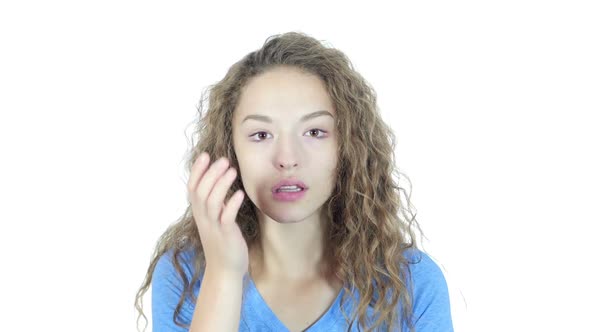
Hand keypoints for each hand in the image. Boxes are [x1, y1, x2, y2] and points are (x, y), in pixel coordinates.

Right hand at [188, 152, 248, 277]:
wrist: (225, 270)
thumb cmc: (223, 243)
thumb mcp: (216, 219)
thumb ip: (216, 202)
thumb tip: (220, 181)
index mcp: (200, 213)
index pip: (192, 188)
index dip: (197, 171)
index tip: (205, 155)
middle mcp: (203, 218)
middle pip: (201, 191)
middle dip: (210, 173)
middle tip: (223, 159)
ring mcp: (213, 227)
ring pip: (211, 201)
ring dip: (221, 184)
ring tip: (232, 170)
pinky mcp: (226, 235)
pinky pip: (226, 217)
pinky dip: (231, 204)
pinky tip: (240, 193)